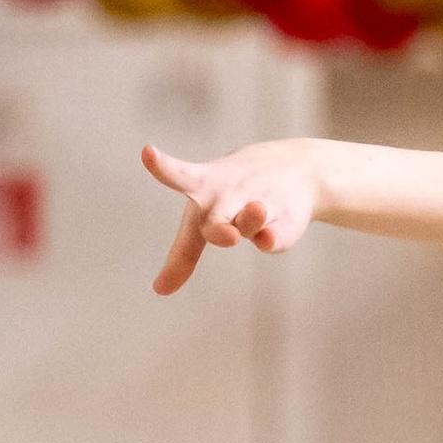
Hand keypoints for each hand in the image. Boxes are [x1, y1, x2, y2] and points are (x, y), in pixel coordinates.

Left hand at [142, 138, 323, 292]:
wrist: (294, 169)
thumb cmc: (233, 197)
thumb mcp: (203, 221)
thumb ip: (182, 254)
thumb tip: (159, 290)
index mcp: (200, 188)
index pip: (180, 176)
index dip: (163, 167)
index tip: (148, 152)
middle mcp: (226, 194)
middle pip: (216, 224)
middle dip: (222, 232)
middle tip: (230, 237)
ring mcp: (257, 201)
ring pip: (248, 226)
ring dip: (251, 224)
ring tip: (259, 210)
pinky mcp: (284, 217)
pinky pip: (272, 240)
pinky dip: (270, 240)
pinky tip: (271, 233)